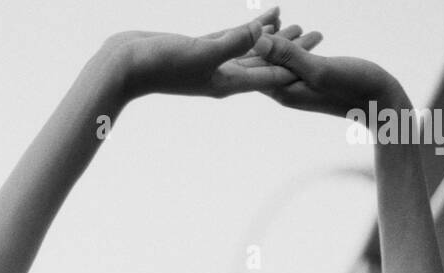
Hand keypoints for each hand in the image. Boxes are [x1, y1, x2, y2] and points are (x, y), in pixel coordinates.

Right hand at [107, 9, 324, 101]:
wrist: (126, 66)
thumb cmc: (160, 64)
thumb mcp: (202, 52)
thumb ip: (233, 42)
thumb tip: (262, 30)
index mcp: (227, 83)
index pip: (270, 76)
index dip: (294, 64)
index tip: (318, 54)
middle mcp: (223, 77)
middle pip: (266, 63)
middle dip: (292, 49)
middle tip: (318, 34)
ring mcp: (212, 64)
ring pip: (251, 49)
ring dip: (273, 36)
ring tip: (296, 21)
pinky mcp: (201, 50)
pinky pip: (233, 39)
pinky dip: (249, 29)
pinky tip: (262, 17)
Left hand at [243, 30, 402, 116]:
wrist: (381, 104)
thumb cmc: (354, 88)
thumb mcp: (319, 68)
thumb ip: (288, 55)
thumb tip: (257, 42)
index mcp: (283, 90)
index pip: (253, 66)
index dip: (244, 44)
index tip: (235, 25)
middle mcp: (286, 91)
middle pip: (261, 63)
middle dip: (254, 40)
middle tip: (249, 17)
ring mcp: (298, 86)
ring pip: (277, 59)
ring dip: (273, 38)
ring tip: (269, 18)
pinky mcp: (311, 80)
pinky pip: (292, 59)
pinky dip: (289, 42)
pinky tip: (289, 29)